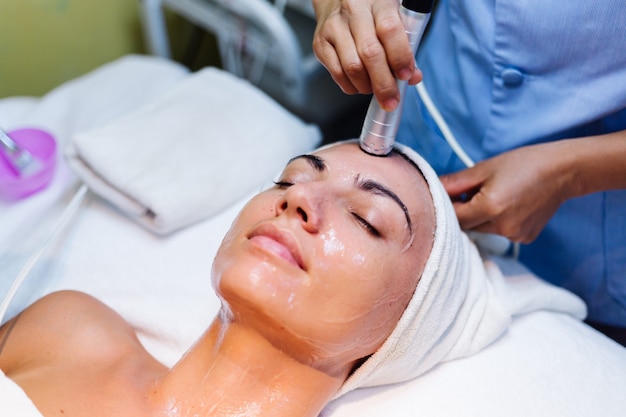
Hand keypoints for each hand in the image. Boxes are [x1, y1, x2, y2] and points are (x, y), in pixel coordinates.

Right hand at [312, 0, 422, 110]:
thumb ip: (406, 46)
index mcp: (378, 2)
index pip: (389, 30)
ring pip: (352, 67)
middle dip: (383, 83)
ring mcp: (334, 28)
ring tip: (375, 88)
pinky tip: (359, 83)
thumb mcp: (394, 18)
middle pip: (369, 53)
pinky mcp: (320, 44)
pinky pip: (337, 74)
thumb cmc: (370, 12)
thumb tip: (413, 77)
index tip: (406, 75)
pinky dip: (351, 86)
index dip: (400, 57)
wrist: (336, 1)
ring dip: (367, 86)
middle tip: (391, 99)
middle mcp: (353, 11)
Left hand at [440, 143, 574, 242]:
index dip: (447, 206)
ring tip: (494, 195)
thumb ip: (455, 182)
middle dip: (464, 211)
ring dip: (480, 217)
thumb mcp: (484, 168)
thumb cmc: (523, 163)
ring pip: (482, 230)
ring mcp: (515, 236)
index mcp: (490, 208)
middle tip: (471, 191)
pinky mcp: (525, 239)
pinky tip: (510, 205)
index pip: (453, 216)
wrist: (563, 171)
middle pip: (467, 226)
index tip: (447, 194)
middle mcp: (502, 227)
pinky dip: (497, 222)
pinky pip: (500, 232)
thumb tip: (431, 187)